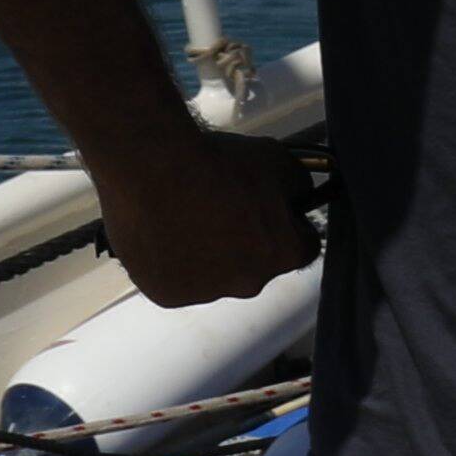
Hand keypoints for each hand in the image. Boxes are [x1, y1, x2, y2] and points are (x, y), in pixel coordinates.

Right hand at [95, 127, 311, 312]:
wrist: (153, 170)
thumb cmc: (217, 164)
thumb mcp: (279, 160)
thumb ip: (299, 184)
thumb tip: (300, 194)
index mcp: (284, 253)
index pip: (302, 247)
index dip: (287, 226)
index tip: (270, 211)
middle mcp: (249, 283)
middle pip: (256, 265)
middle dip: (244, 242)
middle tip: (220, 210)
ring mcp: (207, 293)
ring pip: (214, 276)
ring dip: (207, 254)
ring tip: (185, 218)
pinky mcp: (168, 295)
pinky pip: (177, 280)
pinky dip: (172, 262)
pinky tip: (162, 234)